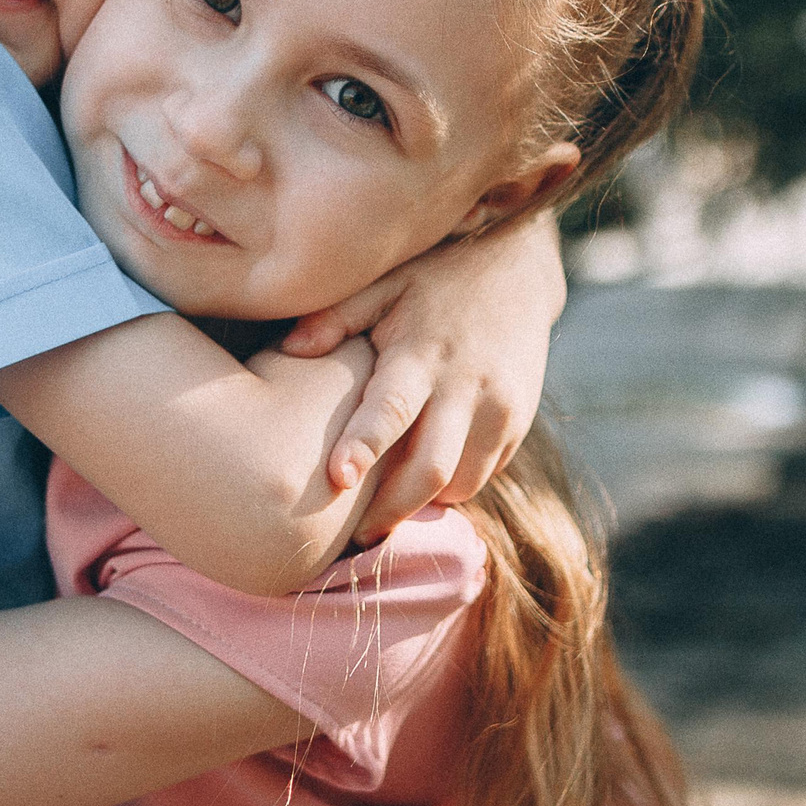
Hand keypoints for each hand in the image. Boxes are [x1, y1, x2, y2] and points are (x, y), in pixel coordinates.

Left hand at [285, 218, 564, 541]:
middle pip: (431, 470)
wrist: (517, 267)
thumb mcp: (384, 282)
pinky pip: (483, 474)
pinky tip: (421, 484)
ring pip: (461, 482)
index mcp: (422, 353)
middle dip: (391, 509)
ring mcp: (500, 408)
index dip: (365, 446)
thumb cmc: (432, 275)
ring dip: (422, 503)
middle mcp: (467, 386)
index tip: (338, 479)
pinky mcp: (518, 421)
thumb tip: (287, 350)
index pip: (393, 408)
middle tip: (355, 538)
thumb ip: (336, 317)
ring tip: (385, 513)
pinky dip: (451, 487)